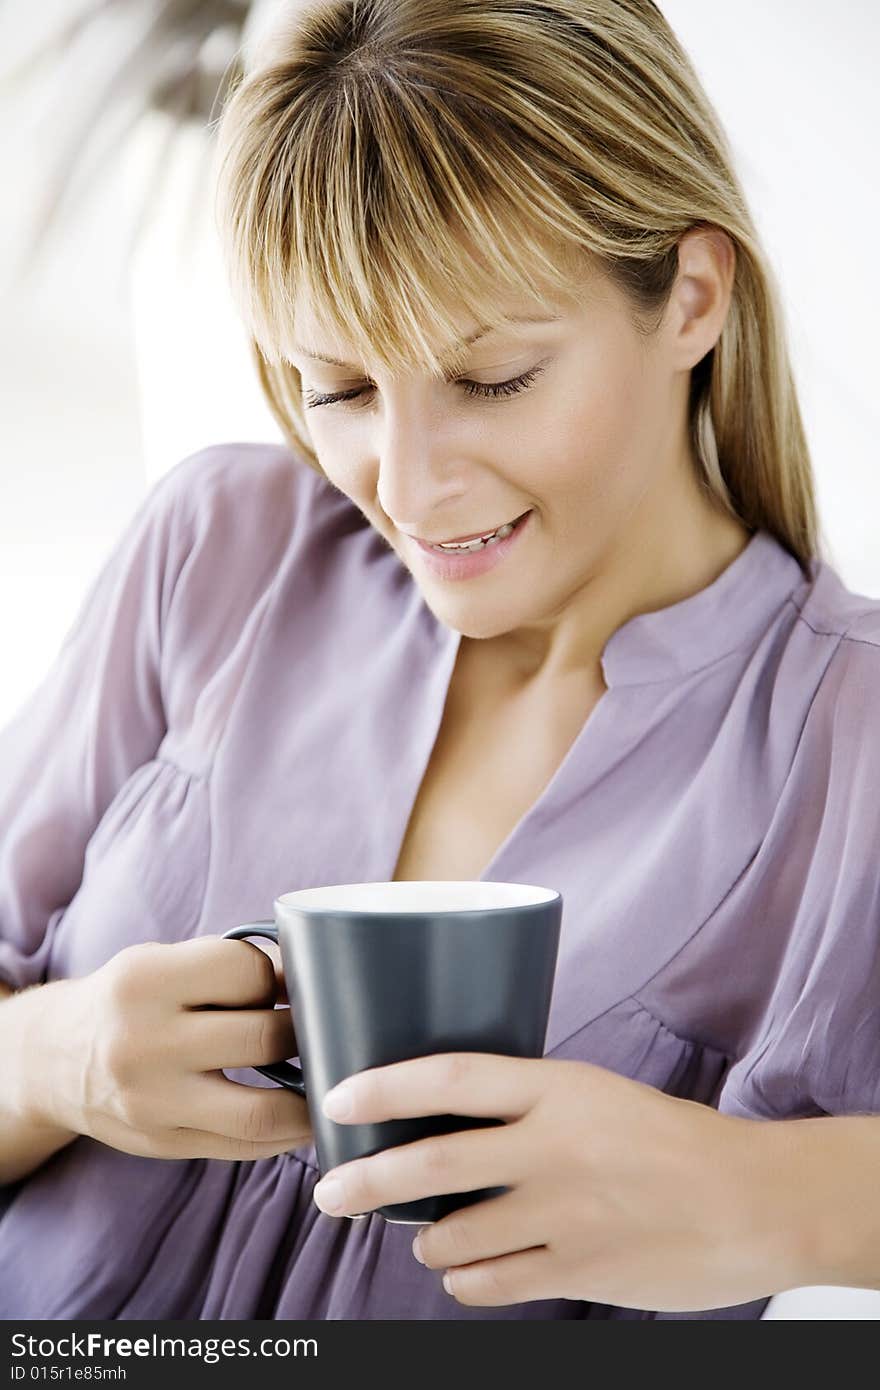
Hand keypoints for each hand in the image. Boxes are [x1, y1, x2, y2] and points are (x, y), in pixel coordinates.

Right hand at [24, 938, 310, 1162]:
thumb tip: (313, 974)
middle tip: (318, 1029)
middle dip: (302, 1034)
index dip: (281, 977)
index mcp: (144, 980)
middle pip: (261, 1040)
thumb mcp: (163, 962)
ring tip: (328, 1080)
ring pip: (259, 1111)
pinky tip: (304, 1116)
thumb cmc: (131, 999)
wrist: (55, 1058)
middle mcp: (143, 1042)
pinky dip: (285, 1133)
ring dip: (308, 1096)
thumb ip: (228, 965)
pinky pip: (243, 1147)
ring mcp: (151, 1102)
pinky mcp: (161, 1143)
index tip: (293, 985)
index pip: (247, 972)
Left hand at [311, 1053, 798, 1311]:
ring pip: (455, 1233)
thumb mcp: (598, 1093)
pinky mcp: (581, 1270)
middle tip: (330, 1192)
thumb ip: (530, 1103)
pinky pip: (492, 1283)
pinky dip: (465, 1280)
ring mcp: (566, 1213)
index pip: (451, 1076)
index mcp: (559, 1087)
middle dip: (367, 1181)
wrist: (752, 1200)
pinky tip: (468, 1270)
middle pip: (433, 1162)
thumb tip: (451, 1119)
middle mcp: (554, 1147)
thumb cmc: (673, 1139)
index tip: (339, 1098)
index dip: (386, 1085)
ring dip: (425, 1239)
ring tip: (423, 1235)